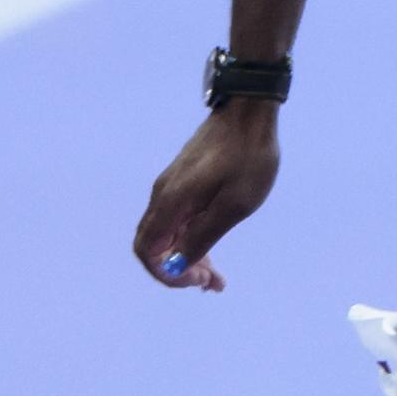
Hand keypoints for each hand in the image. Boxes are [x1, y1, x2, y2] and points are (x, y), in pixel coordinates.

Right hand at [132, 102, 280, 291]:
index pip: (147, 251)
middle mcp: (164, 196)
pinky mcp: (185, 182)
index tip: (197, 279)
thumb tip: (177, 265)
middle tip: (211, 282)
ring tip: (216, 278)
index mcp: (172, 202)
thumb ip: (202, 236)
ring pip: (168, 234)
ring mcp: (173, 187)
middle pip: (154, 246)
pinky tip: (211, 250)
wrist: (249, 113)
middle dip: (177, 270)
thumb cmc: (248, 158)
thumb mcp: (234, 205)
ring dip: (187, 259)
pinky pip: (178, 220)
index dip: (166, 273)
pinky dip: (191, 240)